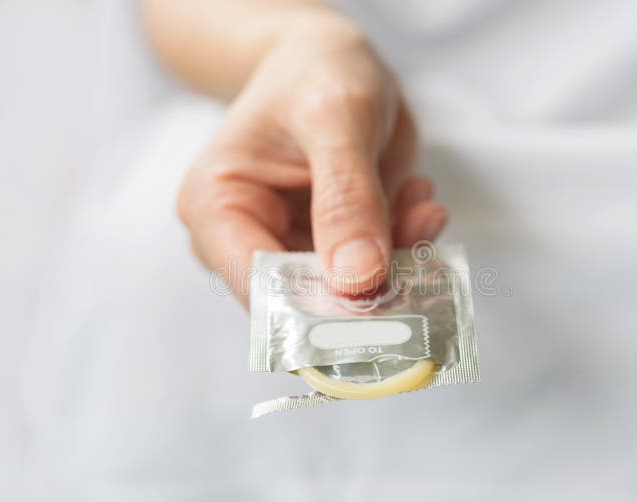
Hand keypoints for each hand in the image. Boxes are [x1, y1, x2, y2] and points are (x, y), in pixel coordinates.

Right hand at [176, 18, 447, 304]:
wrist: (330, 62)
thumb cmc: (314, 72)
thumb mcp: (336, 118)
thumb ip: (347, 196)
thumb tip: (358, 280)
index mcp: (216, 207)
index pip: (259, 285)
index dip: (319, 305)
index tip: (380, 294)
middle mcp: (246, 238)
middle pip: (306, 299)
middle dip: (370, 281)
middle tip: (418, 234)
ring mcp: (291, 247)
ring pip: (350, 291)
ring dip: (399, 256)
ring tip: (420, 203)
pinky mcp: (332, 248)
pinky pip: (377, 269)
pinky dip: (407, 242)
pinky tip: (418, 199)